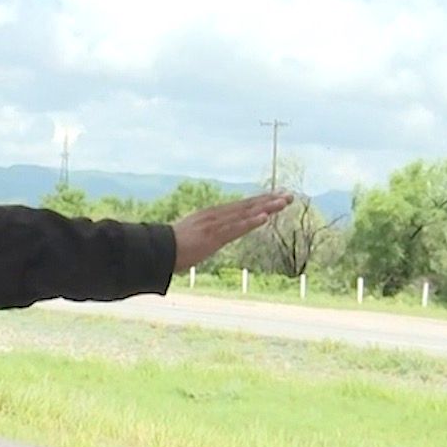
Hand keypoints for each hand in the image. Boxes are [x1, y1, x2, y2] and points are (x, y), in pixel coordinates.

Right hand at [172, 192, 292, 272]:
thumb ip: (204, 238)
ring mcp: (215, 225)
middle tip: (289, 195)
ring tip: (283, 202)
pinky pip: (236, 228)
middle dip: (268, 200)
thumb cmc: (171, 248)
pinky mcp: (213, 236)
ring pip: (245, 213)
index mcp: (211, 216)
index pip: (240, 207)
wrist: (157, 251)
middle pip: (246, 206)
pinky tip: (265, 217)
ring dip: (266, 207)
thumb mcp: (192, 239)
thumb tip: (208, 242)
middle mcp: (215, 216)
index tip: (276, 196)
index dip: (259, 201)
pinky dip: (250, 222)